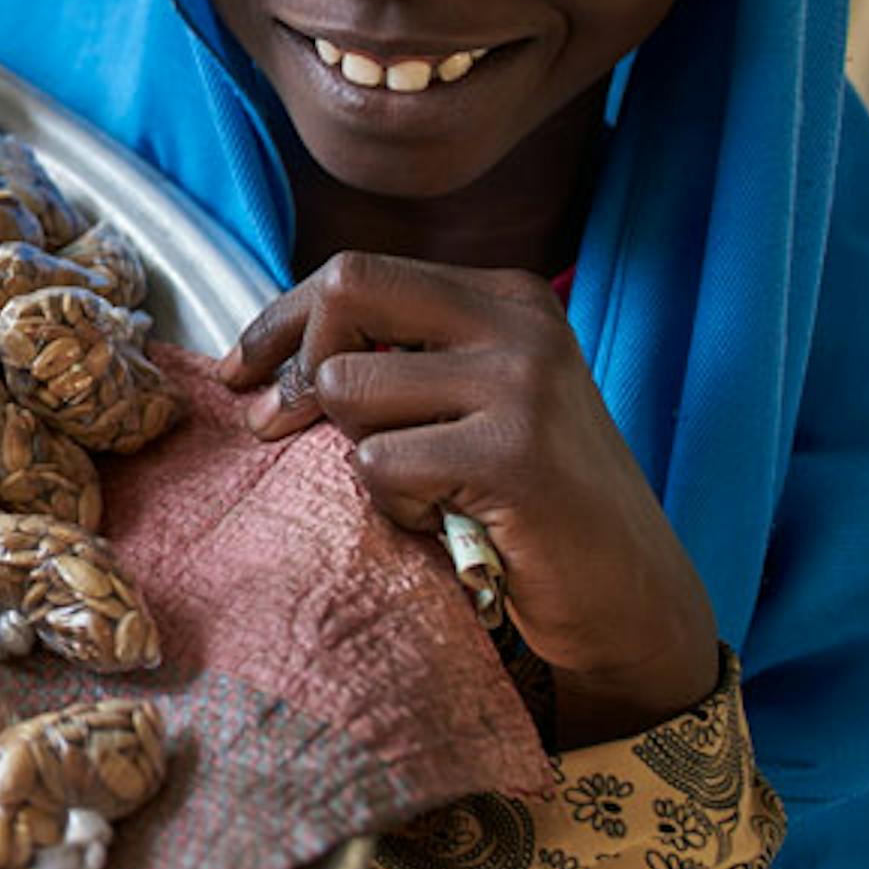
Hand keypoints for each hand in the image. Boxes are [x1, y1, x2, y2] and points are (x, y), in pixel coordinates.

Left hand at [216, 252, 718, 745]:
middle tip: (283, 429)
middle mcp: (520, 324)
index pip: (355, 271)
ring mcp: (523, 384)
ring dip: (359, 453)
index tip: (237, 371)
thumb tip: (266, 358)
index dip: (280, 320)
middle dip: (300, 369)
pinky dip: (394, 508)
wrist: (632, 596)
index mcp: (507, 297)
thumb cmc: (528, 503)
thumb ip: (399, 360)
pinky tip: (448, 524)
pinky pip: (378, 465)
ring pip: (348, 388)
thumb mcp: (472, 402)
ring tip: (422, 490)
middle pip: (347, 294)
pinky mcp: (514, 456)